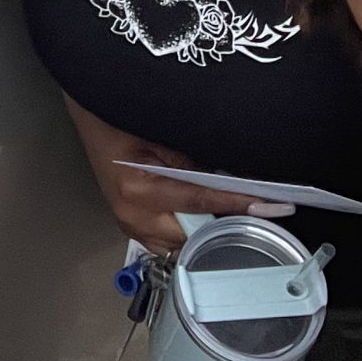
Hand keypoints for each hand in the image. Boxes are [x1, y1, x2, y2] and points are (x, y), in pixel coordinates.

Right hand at [62, 95, 292, 256]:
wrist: (92, 115)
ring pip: (179, 245)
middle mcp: (132, 214)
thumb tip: (238, 184)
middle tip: (255, 217)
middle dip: (221, 228)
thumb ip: (198, 166)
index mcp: (139, 189)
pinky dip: (186, 231)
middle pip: (192, 237)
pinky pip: (166, 241)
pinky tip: (202, 220)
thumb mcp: (166, 138)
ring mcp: (127, 224)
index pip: (202, 201)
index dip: (239, 204)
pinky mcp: (128, 225)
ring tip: (231, 219)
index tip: (269, 207)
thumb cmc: (122, 118)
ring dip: (203, 232)